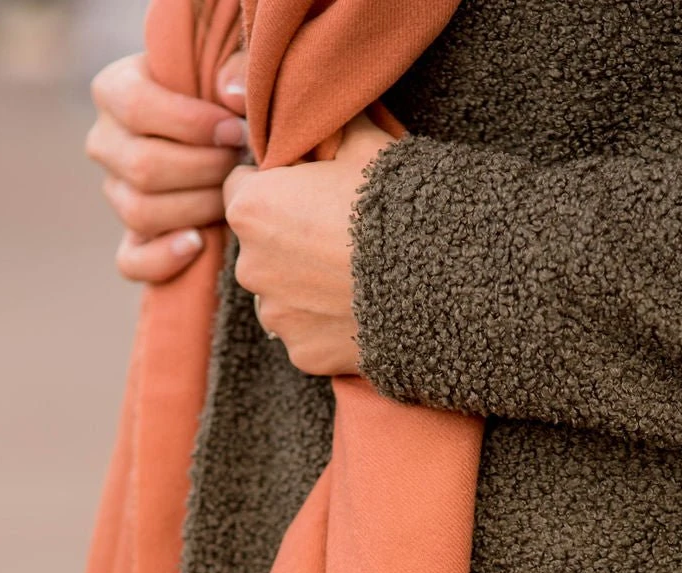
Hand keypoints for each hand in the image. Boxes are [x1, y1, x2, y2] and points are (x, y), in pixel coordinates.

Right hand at [86, 51, 248, 282]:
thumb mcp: (225, 65)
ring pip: (140, 212)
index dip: (190, 124)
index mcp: (115, 90)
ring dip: (196, 208)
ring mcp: (116, 193)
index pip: (136, 108)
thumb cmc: (222, 93)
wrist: (224, 135)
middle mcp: (105, 143)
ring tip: (230, 197)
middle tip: (240, 165)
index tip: (235, 131)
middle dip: (202, 170)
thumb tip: (234, 95)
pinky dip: (165, 259)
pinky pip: (132, 262)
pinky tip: (199, 244)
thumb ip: (234, 66)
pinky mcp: (133, 237)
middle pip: (142, 167)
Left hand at [222, 113, 395, 374]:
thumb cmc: (397, 205)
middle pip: (259, 245)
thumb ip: (327, 124)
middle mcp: (250, 266)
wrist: (441, 280)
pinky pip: (304, 333)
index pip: (240, 186)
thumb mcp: (363, 143)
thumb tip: (319, 109)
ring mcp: (276, 316)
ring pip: (280, 293)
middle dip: (287, 237)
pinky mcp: (301, 353)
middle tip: (337, 233)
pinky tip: (358, 308)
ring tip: (350, 275)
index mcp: (252, 208)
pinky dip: (323, 324)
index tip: (307, 187)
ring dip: (303, 285)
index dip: (275, 183)